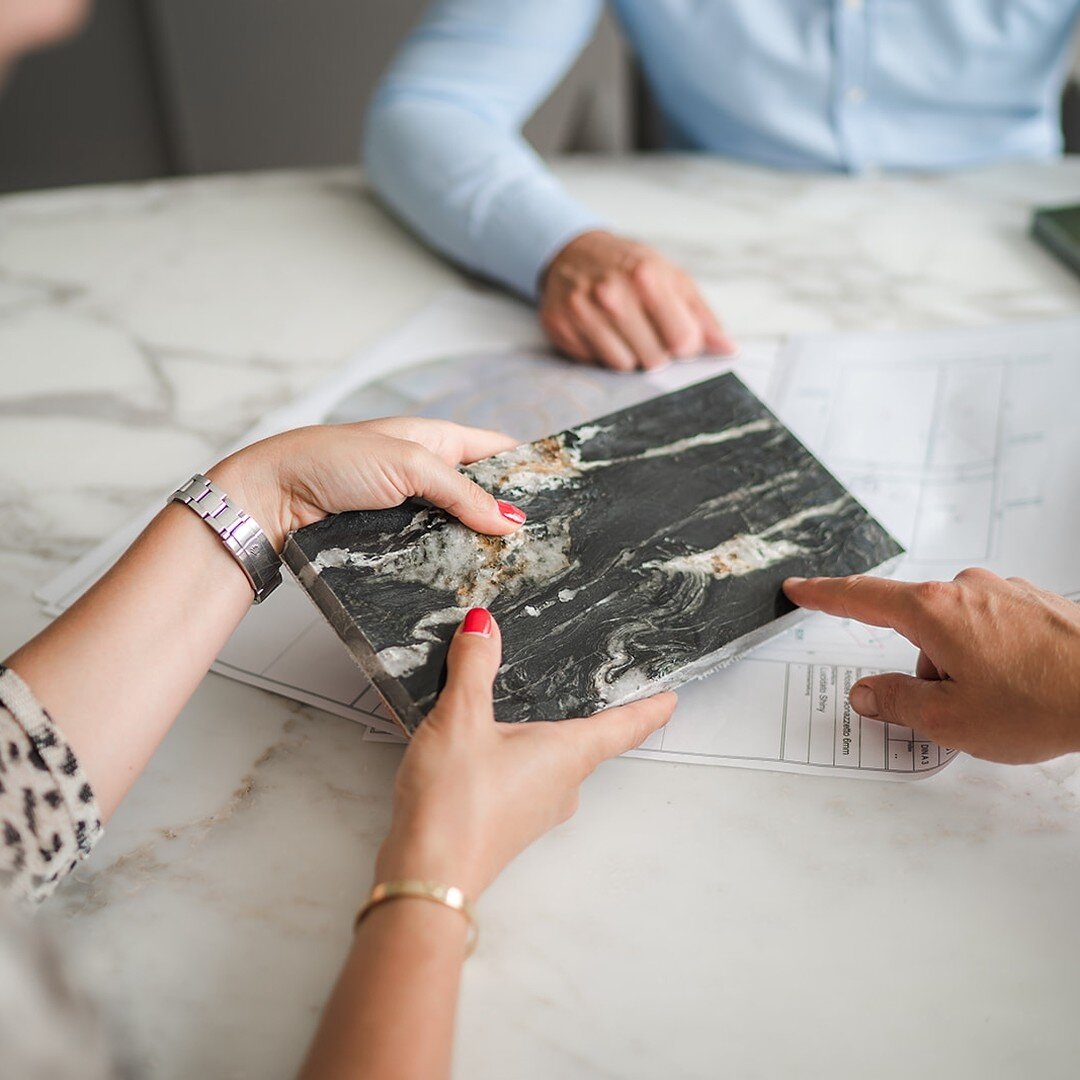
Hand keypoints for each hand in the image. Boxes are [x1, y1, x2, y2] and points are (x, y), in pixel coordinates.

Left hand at [208, 417, 527, 550]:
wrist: (271, 501)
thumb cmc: (330, 462)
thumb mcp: (408, 464)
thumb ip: (462, 492)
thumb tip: (511, 521)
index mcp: (436, 439)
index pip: (497, 450)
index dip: (528, 467)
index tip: (562, 493)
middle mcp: (427, 474)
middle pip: (482, 496)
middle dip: (508, 517)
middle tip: (545, 544)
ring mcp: (410, 511)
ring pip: (459, 530)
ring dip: (479, 547)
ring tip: (517, 569)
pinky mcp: (392, 542)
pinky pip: (432, 554)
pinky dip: (449, 565)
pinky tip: (471, 580)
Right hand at [375, 609, 677, 897]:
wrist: (426, 878)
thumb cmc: (455, 804)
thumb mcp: (460, 720)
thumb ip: (474, 668)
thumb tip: (484, 625)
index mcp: (567, 755)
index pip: (624, 727)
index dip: (650, 709)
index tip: (672, 698)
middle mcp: (562, 785)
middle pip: (588, 745)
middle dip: (587, 718)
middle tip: (590, 688)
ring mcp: (537, 810)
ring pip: (552, 763)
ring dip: (543, 739)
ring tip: (523, 709)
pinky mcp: (509, 824)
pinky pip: (523, 781)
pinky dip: (514, 760)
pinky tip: (482, 748)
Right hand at [539, 229, 735, 371]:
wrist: (573, 252)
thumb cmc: (630, 267)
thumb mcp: (672, 278)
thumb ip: (702, 316)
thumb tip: (728, 350)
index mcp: (647, 277)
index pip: (682, 340)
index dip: (684, 344)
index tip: (675, 332)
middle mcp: (611, 294)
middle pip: (654, 360)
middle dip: (656, 351)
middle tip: (646, 329)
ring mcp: (582, 311)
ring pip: (623, 367)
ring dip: (628, 355)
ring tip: (622, 330)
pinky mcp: (560, 327)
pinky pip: (594, 364)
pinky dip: (601, 353)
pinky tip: (599, 330)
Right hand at [784, 569, 1079, 763]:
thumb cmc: (1044, 700)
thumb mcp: (950, 719)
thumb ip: (896, 702)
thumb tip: (867, 692)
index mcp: (935, 610)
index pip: (861, 596)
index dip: (823, 595)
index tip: (800, 588)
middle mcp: (967, 588)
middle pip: (917, 627)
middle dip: (924, 669)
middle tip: (955, 709)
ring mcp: (1005, 591)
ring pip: (958, 631)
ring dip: (964, 667)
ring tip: (1003, 703)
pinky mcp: (1036, 602)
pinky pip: (993, 628)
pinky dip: (996, 658)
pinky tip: (1023, 686)